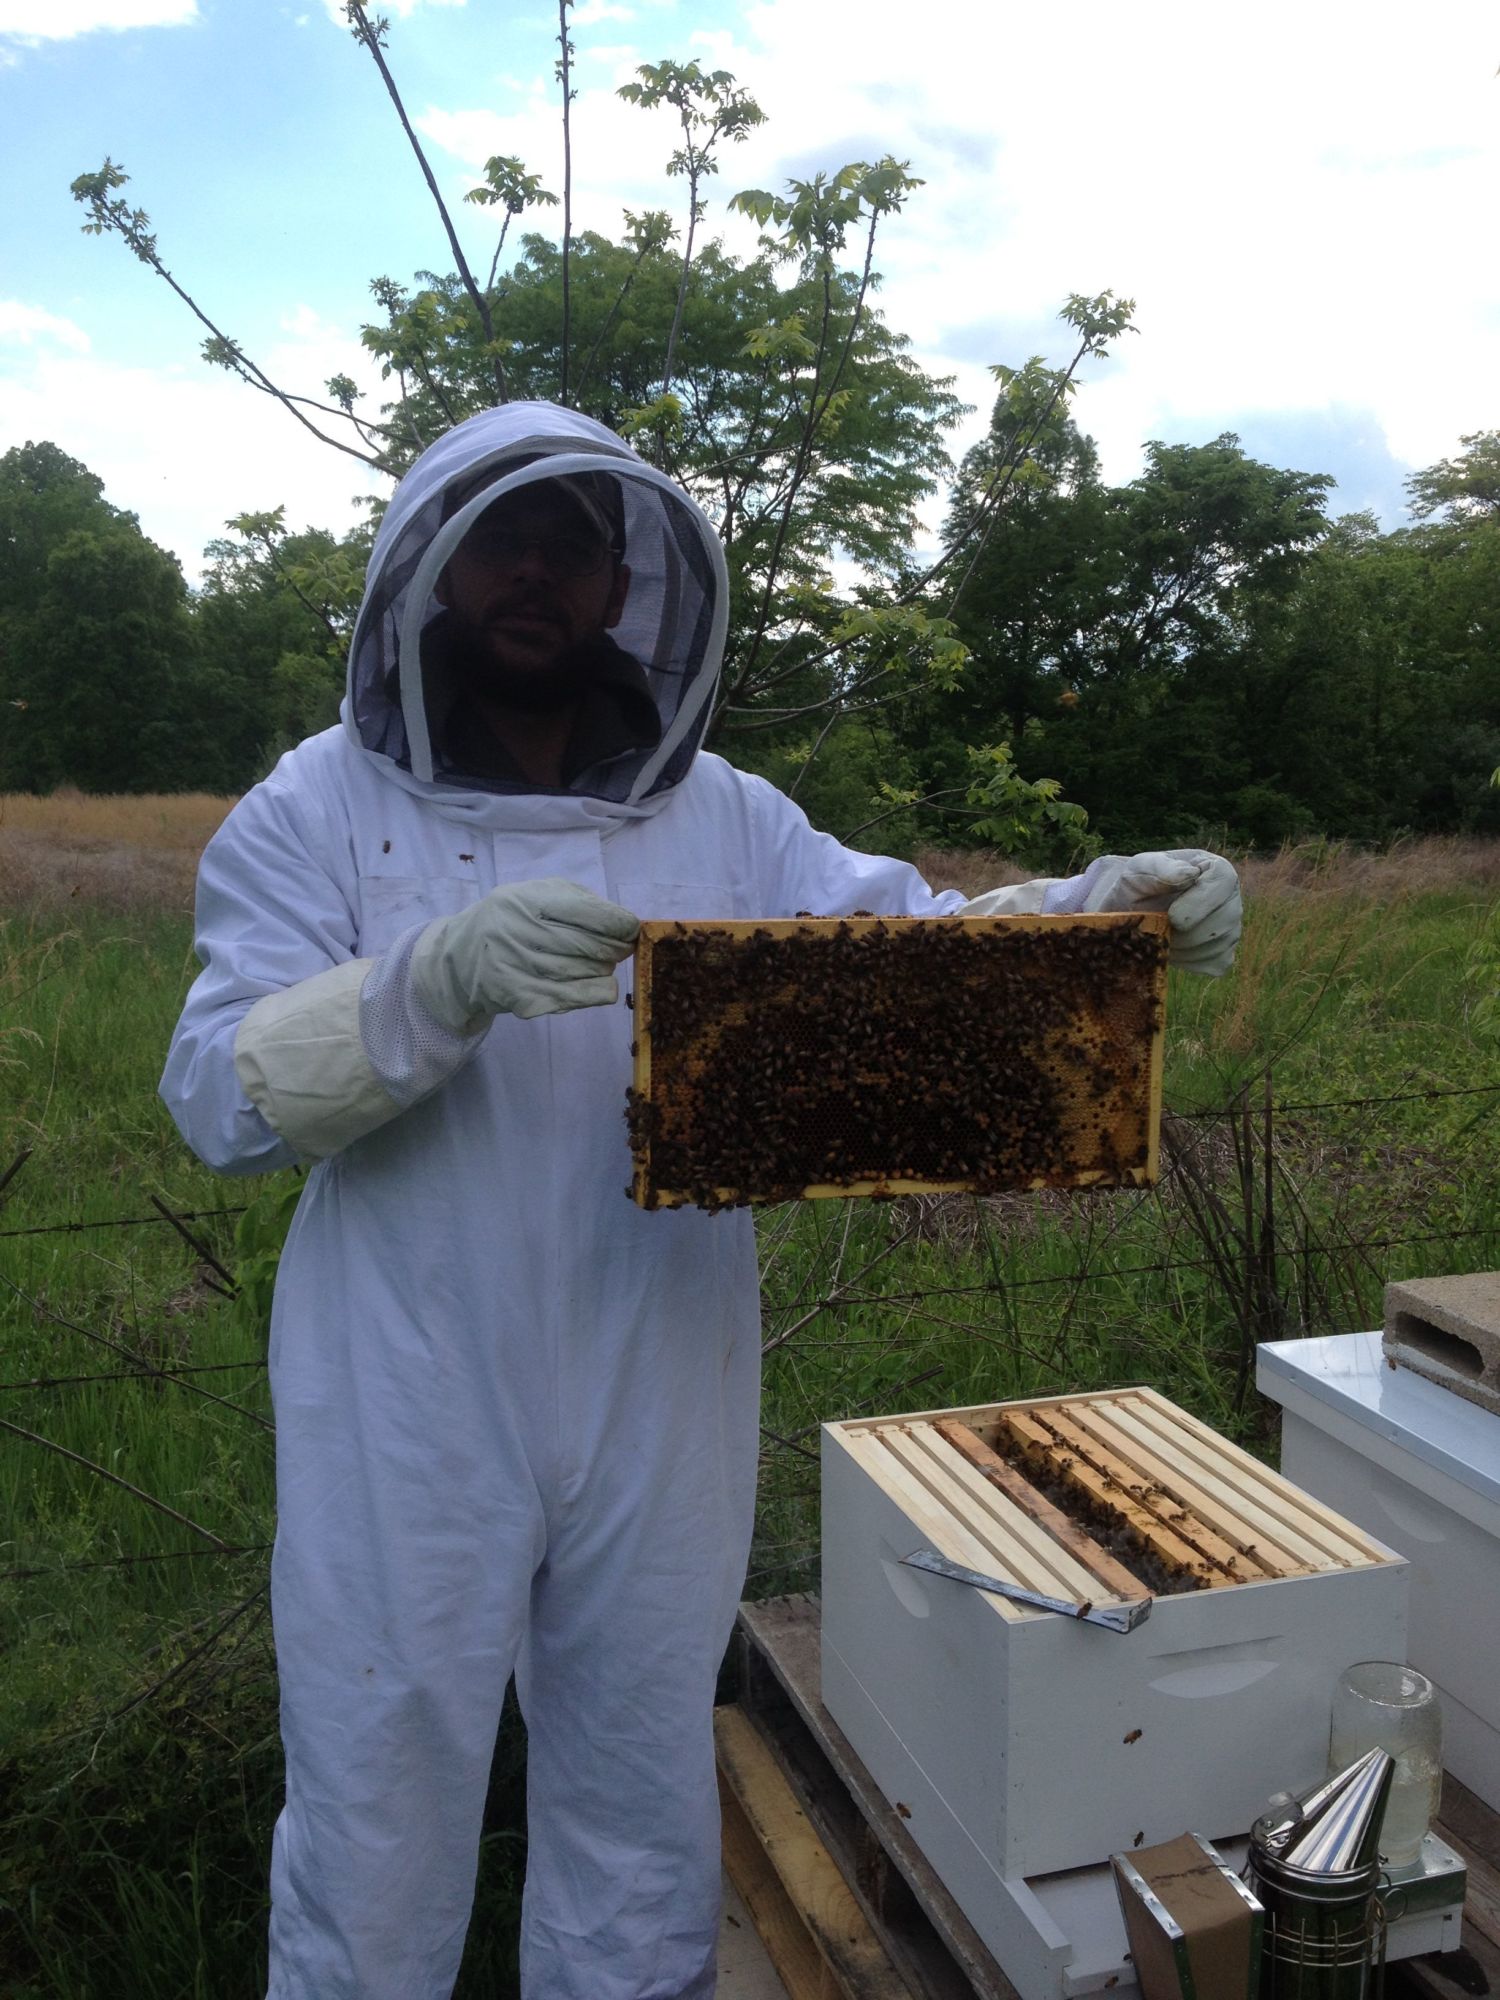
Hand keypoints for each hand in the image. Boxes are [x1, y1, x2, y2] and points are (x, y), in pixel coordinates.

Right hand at [411, 878, 639, 1031]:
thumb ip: (578, 902)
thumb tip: (625, 924)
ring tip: (603, 965)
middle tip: (623, 949)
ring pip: (584, 972)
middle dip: (615, 948)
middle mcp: (519, 930)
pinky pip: (572, 998)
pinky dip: (595, 993)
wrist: (459, 958)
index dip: (620, 924)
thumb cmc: (510, 920)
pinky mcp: (518, 997)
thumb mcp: (536, 895)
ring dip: (604, 970)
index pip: (588, 913)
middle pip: (590, 945)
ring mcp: (517, 966)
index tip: (631, 929)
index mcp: (527, 899)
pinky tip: (601, 987)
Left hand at [1083, 850, 1240, 976]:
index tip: (1171, 915)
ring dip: (1183, 947)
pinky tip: (1171, 948)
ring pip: (1218, 944)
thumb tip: (1189, 873)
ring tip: (1161, 934)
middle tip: (1158, 927)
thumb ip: (1161, 867)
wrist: (1131, 913)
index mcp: (1217, 870)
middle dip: (1186, 930)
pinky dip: (1187, 961)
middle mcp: (1231, 898)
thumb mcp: (1139, 869)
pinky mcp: (1223, 955)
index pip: (1224, 881)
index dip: (1199, 902)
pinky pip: (1213, 963)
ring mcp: (1231, 928)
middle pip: (1224, 919)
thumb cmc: (1138, 886)